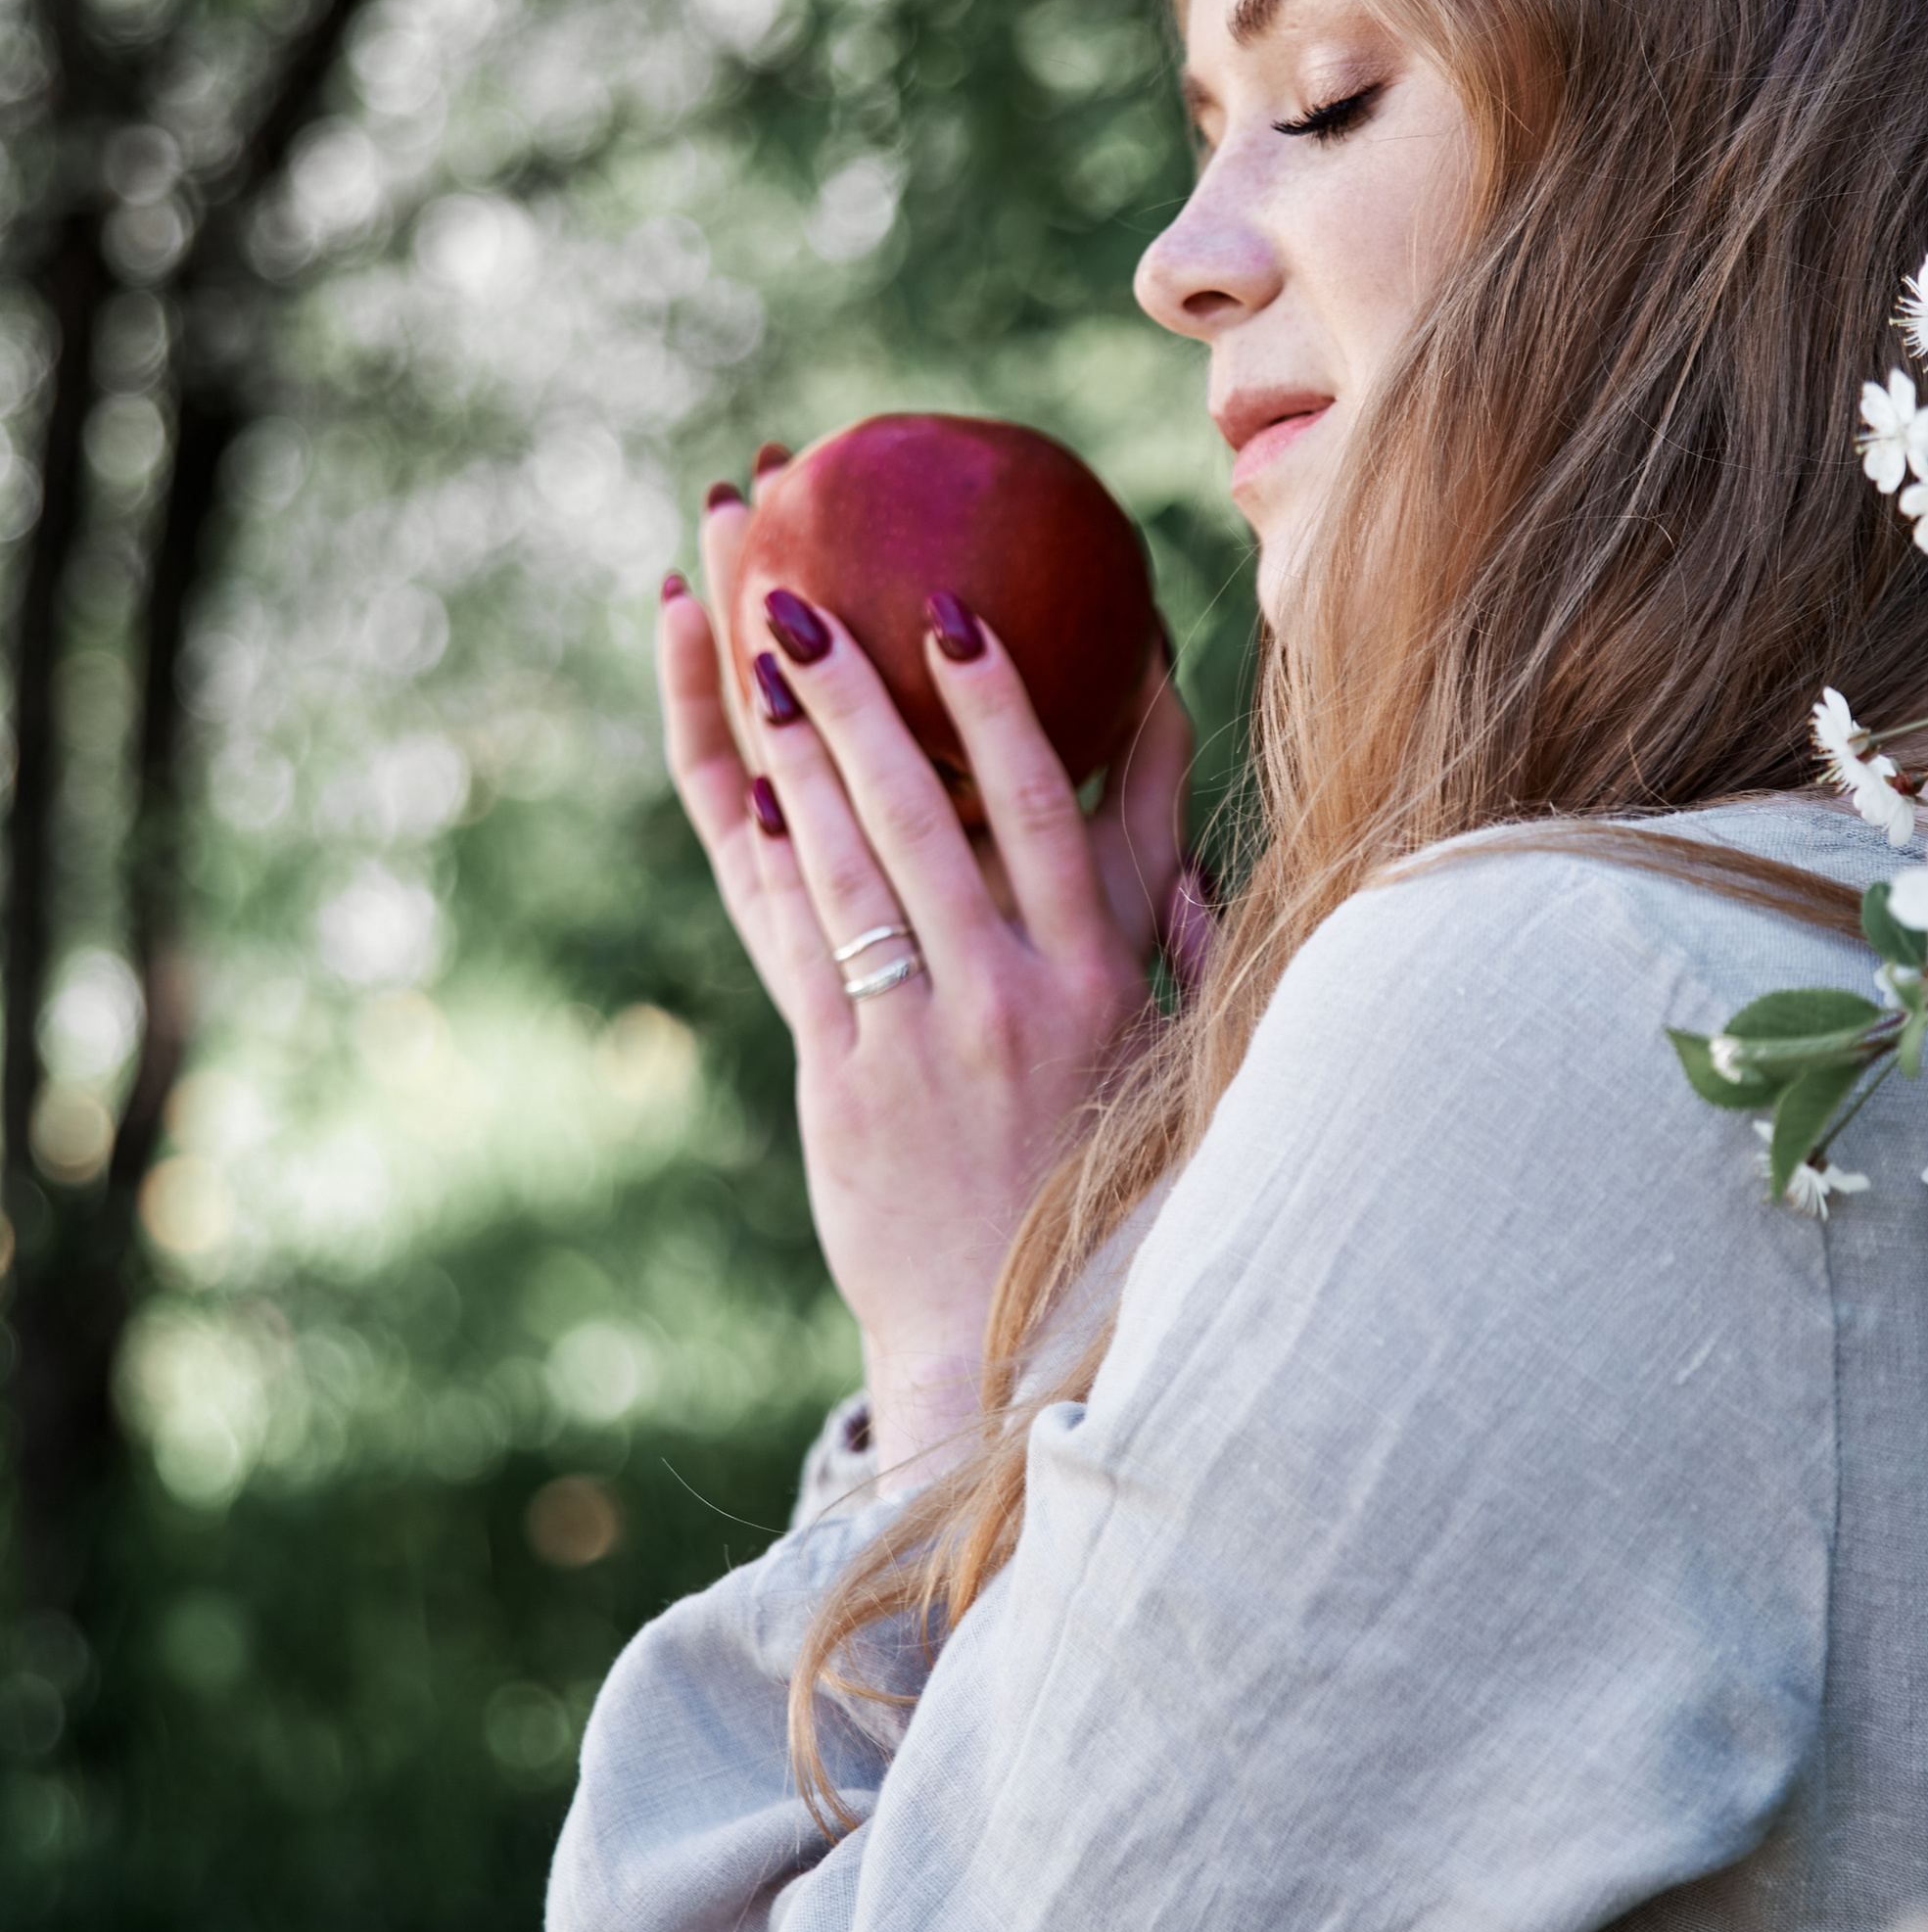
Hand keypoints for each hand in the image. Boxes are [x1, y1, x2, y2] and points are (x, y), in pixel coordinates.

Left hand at [661, 480, 1197, 1498]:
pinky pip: (797, 945)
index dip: (997, 704)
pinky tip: (744, 779)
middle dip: (854, 694)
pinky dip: (769, 857)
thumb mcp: (1175, 1047)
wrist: (1017, 1336)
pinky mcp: (843, 1081)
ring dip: (791, 747)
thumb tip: (1176, 792)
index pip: (1045, 810)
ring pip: (840, 864)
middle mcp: (1004, 998)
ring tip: (754, 650)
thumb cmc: (1112, 1181)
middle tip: (800, 596)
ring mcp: (913, 1038)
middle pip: (918, 813)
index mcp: (1098, 982)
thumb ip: (1179, 916)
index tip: (954, 613)